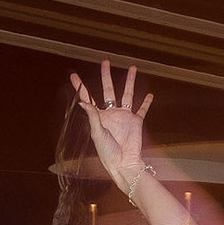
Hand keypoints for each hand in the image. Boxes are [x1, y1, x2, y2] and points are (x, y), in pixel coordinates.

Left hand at [69, 62, 153, 189]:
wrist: (124, 163)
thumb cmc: (107, 152)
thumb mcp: (97, 133)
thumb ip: (92, 116)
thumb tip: (82, 102)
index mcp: (98, 116)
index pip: (87, 97)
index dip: (80, 87)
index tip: (74, 75)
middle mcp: (111, 114)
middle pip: (108, 90)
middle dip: (106, 76)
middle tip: (105, 62)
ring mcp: (124, 117)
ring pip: (127, 94)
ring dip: (130, 81)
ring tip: (132, 68)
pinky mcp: (136, 121)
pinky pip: (142, 109)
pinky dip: (146, 102)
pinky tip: (149, 94)